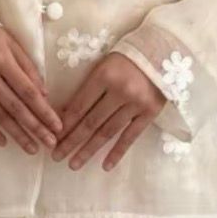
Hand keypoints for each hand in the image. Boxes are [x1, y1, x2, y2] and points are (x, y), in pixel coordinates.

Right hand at [0, 27, 62, 153]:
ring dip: (16, 134)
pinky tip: (2, 142)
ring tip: (31, 148)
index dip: (44, 111)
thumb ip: (28, 68)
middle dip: (35, 128)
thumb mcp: (12, 42)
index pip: (28, 92)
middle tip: (50, 144)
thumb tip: (43, 95)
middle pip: (15, 107)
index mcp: (3, 61)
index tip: (57, 127)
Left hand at [53, 53, 164, 170]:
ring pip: (107, 132)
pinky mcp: (149, 112)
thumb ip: (88, 88)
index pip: (79, 106)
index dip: (65, 124)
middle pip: (90, 122)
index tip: (53, 138)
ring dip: (89, 150)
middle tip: (56, 157)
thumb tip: (65, 115)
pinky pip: (130, 136)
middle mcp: (119, 91)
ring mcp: (136, 104)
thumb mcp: (104, 65)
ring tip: (74, 165)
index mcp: (104, 75)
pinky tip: (105, 166)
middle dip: (71, 141)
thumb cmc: (127, 58)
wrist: (163, 51)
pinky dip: (117, 152)